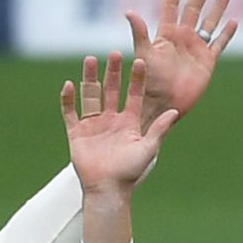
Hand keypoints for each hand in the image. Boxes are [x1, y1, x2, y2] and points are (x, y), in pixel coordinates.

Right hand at [63, 47, 185, 200]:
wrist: (108, 190)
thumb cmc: (130, 172)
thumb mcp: (148, 149)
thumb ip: (160, 129)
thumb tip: (175, 111)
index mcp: (130, 123)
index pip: (134, 95)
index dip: (137, 79)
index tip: (140, 61)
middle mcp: (112, 120)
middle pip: (112, 90)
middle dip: (113, 72)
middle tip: (115, 53)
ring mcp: (93, 125)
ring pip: (91, 95)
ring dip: (90, 78)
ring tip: (90, 59)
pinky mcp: (76, 132)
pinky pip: (70, 112)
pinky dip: (68, 99)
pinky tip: (68, 84)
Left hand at [128, 0, 236, 129]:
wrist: (163, 104)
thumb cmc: (149, 82)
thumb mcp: (143, 54)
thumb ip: (139, 33)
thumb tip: (129, 11)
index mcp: (166, 33)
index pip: (173, 4)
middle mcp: (182, 37)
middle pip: (194, 7)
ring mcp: (195, 49)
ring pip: (209, 22)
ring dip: (218, 6)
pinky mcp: (207, 62)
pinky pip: (219, 44)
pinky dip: (227, 33)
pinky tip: (234, 21)